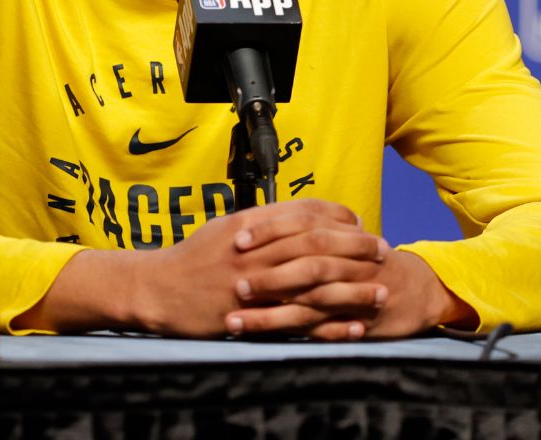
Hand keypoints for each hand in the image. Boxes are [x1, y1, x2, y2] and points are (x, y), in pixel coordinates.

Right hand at [132, 198, 383, 337]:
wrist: (156, 289)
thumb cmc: (193, 258)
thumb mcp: (226, 227)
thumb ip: (262, 221)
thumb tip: (297, 214)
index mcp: (250, 224)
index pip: (304, 212)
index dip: (338, 216)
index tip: (361, 222)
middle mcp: (255, 250)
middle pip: (317, 244)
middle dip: (355, 247)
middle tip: (383, 251)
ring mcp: (254, 284)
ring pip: (314, 283)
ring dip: (353, 288)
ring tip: (381, 292)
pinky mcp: (252, 316)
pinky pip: (299, 322)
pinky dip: (330, 325)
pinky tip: (354, 327)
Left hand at [227, 213, 474, 339]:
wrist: (418, 290)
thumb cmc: (370, 261)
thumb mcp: (345, 237)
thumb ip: (311, 229)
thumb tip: (262, 220)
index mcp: (341, 236)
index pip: (302, 226)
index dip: (270, 231)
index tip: (237, 239)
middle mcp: (347, 263)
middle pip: (305, 263)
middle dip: (267, 274)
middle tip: (233, 282)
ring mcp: (351, 296)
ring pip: (307, 304)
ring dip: (267, 315)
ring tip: (233, 321)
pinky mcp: (354, 324)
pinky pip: (319, 332)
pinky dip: (292, 337)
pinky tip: (264, 342)